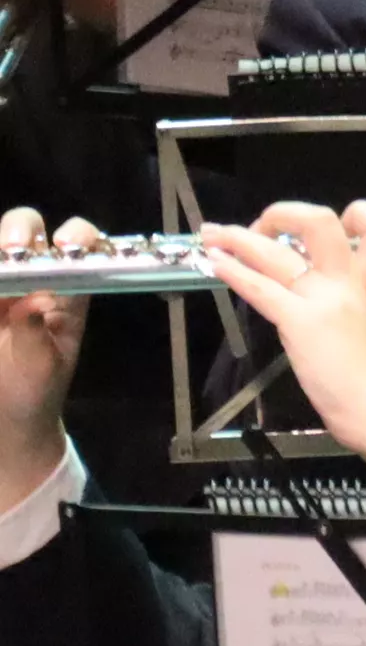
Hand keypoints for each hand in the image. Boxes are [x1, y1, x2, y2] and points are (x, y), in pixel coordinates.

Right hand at [0, 206, 101, 508]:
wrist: (8, 415)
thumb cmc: (35, 389)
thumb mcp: (41, 367)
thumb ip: (35, 335)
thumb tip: (35, 303)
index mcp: (66, 291)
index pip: (78, 246)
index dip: (75, 237)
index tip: (62, 246)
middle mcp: (32, 278)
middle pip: (25, 230)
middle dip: (18, 230)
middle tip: (12, 250)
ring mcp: (2, 285)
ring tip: (1, 268)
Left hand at [193, 201, 365, 482]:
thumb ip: (350, 307)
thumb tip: (323, 305)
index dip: (355, 216)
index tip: (325, 229)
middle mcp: (347, 283)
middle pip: (320, 222)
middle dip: (284, 214)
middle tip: (260, 226)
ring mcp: (323, 300)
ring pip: (277, 251)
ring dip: (237, 238)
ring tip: (213, 234)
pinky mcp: (299, 322)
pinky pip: (260, 287)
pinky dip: (231, 271)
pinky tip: (213, 263)